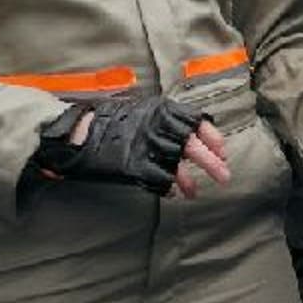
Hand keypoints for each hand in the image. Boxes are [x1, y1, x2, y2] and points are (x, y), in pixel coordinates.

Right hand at [34, 98, 225, 196]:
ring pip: (178, 166)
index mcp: (162, 110)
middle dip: (211, 163)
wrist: (77, 131)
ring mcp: (146, 148)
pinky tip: (173, 192)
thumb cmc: (111, 120)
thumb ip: (167, 119)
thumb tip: (193, 132)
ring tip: (195, 191)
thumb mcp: (143, 110)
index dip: (213, 137)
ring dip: (189, 181)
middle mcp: (158, 127)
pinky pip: (159, 180)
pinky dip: (168, 187)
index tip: (222, 150)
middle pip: (193, 146)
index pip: (197, 121)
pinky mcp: (134, 167)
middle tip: (225, 176)